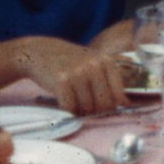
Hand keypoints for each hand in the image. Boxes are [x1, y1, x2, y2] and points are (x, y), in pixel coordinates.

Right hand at [15, 36, 133, 114]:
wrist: (38, 52)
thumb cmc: (68, 61)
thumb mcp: (92, 63)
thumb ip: (107, 80)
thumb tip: (124, 104)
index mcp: (106, 61)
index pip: (118, 94)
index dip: (114, 107)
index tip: (108, 112)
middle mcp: (94, 66)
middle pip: (104, 104)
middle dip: (96, 112)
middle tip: (86, 109)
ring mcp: (78, 73)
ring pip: (87, 108)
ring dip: (80, 112)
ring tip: (73, 103)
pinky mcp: (62, 81)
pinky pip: (70, 108)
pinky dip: (67, 112)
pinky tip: (64, 105)